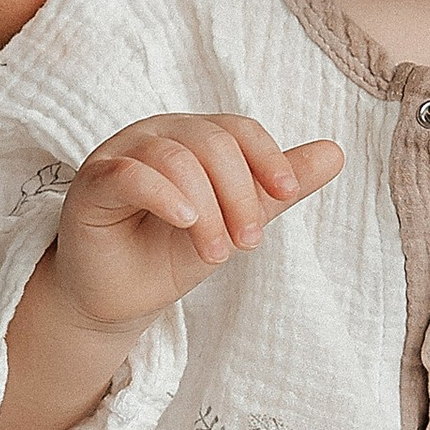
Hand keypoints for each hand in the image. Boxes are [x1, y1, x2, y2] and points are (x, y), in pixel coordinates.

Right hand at [0, 114, 340, 429]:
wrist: (117, 300)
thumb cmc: (168, 255)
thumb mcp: (232, 222)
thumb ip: (274, 189)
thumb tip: (336, 153)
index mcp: (192, 137)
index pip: (236, 130)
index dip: (267, 156)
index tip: (288, 191)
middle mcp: (157, 135)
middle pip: (211, 142)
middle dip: (239, 194)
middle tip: (249, 243)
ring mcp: (121, 154)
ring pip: (175, 157)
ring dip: (207, 208)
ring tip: (216, 253)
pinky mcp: (93, 182)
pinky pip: (131, 173)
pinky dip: (164, 194)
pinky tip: (186, 221)